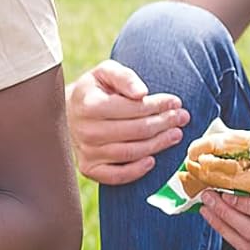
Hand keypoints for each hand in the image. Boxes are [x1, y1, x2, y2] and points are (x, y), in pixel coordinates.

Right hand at [67, 60, 189, 184]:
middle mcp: (86, 131)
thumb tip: (142, 93)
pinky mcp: (88, 168)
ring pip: (130, 152)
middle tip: (182, 118)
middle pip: (136, 131)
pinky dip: (136, 171)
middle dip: (164, 123)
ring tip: (175, 135)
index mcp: (89, 105)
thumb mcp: (105, 73)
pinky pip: (115, 176)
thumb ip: (124, 77)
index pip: (133, 108)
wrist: (67, 113)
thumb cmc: (93, 91)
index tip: (176, 102)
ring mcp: (86, 152)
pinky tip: (151, 161)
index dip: (159, 105)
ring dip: (158, 144)